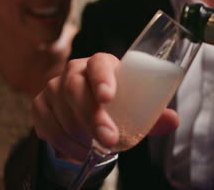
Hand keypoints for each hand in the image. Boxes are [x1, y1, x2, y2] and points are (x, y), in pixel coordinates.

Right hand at [33, 52, 178, 162]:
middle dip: (92, 117)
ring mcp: (54, 87)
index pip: (99, 63)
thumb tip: (173, 120)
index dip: (102, 78)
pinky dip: (65, 143)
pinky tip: (81, 150)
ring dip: (80, 135)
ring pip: (60, 110)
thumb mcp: (137, 107)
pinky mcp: (41, 105)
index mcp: (102, 63)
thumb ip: (154, 114)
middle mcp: (74, 70)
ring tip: (97, 149)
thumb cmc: (118, 103)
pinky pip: (47, 126)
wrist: (89, 111)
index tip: (108, 97)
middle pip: (75, 88)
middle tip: (109, 140)